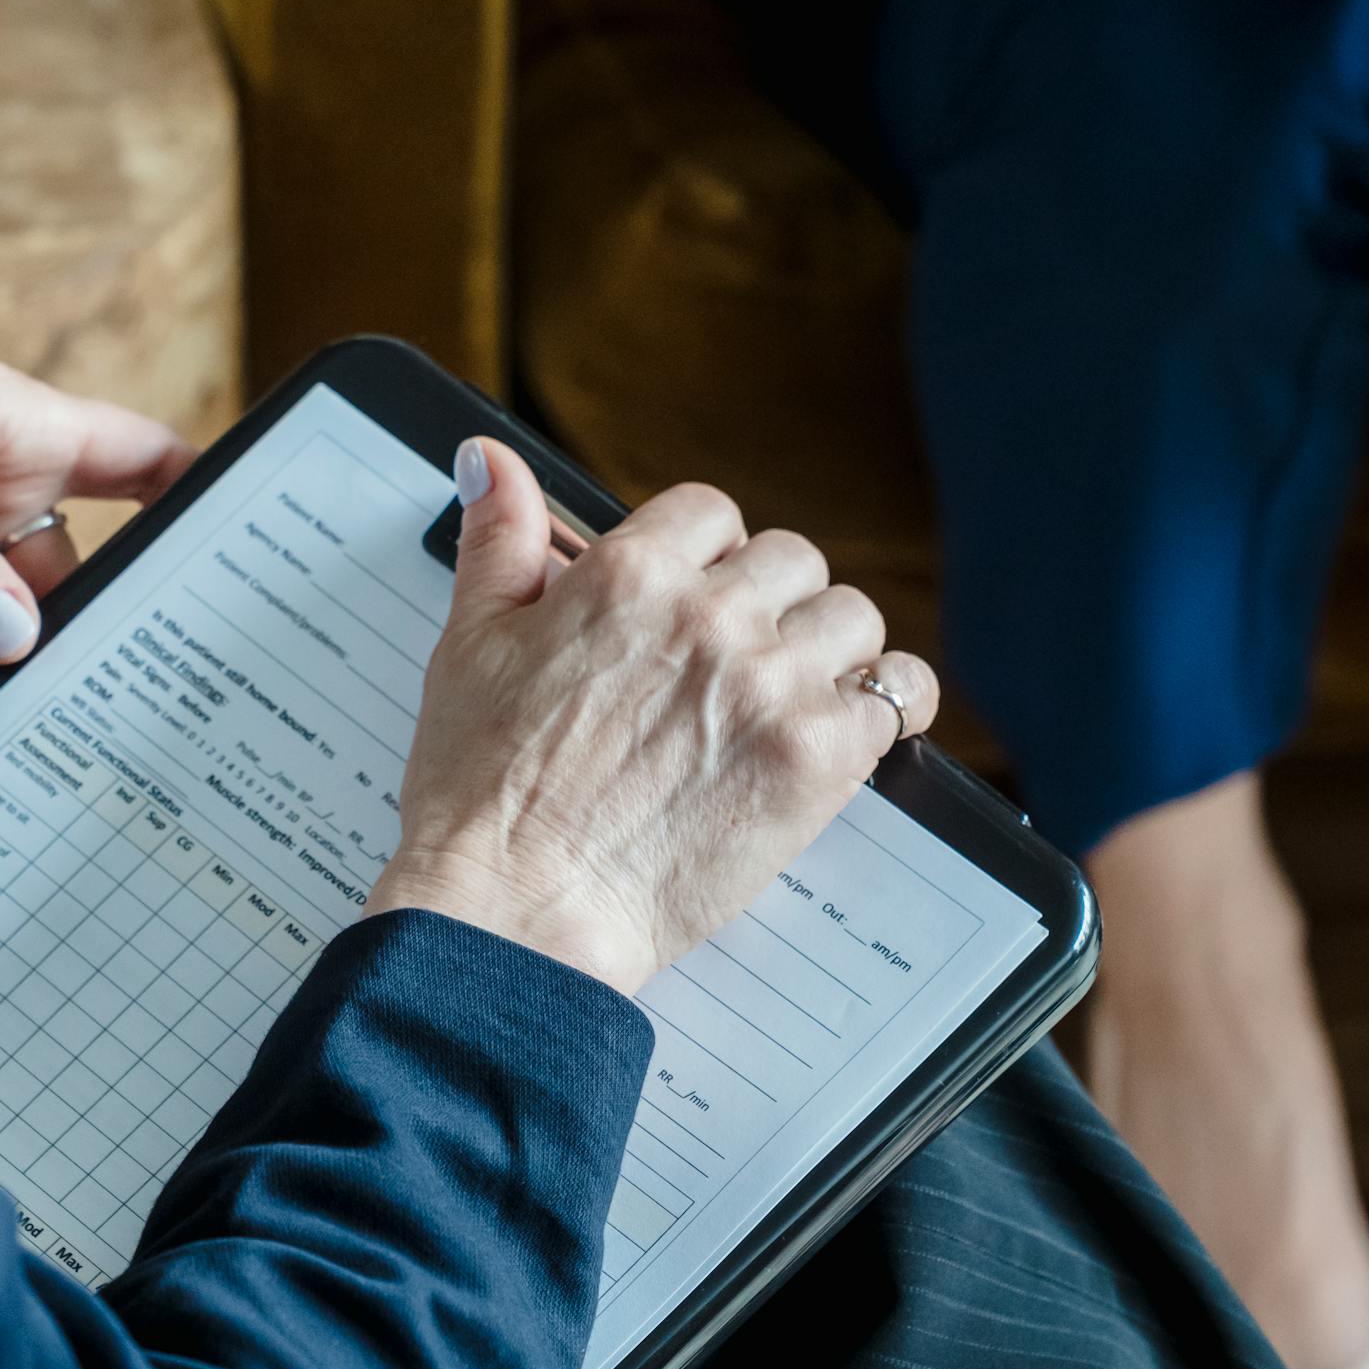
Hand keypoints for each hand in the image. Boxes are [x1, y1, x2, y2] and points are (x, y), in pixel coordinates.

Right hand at [366, 441, 938, 994]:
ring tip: (797, 694)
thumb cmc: (484, 793)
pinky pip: (897, 695)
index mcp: (628, 576)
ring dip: (830, 650)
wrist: (517, 906)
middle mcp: (708, 616)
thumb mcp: (471, 642)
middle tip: (741, 659)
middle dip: (770, 602)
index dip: (709, 554)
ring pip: (852, 618)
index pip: (711, 513)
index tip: (703, 594)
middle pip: (791, 561)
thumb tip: (491, 463)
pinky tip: (858, 728)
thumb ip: (499, 540)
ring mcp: (769, 684)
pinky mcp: (816, 759)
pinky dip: (888, 707)